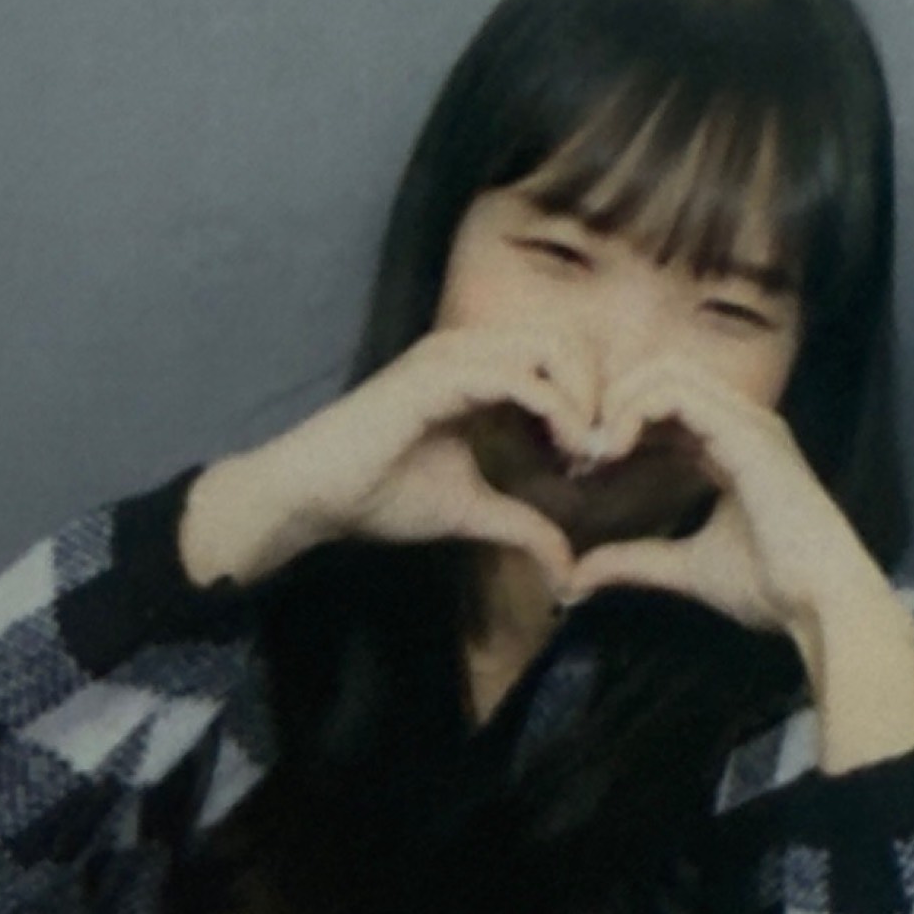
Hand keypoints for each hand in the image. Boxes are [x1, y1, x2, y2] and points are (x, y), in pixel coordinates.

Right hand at [178, 327, 603, 597]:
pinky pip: (520, 377)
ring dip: (584, 401)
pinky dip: (558, 411)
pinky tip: (565, 452)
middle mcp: (469, 350)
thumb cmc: (379, 496)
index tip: (598, 460)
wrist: (313, 498)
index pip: (563, 357)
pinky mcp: (439, 374)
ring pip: (554, 348)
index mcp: (479, 370)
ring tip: (584, 455)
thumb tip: (568, 572)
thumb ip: (524, 527)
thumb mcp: (472, 511)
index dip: (594, 402)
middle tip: (600, 453)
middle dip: (600, 394)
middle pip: (570, 341)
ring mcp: (454, 355)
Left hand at [556, 357, 913, 770]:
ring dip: (619, 403)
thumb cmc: (771, 586)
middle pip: (662, 374)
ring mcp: (747, 421)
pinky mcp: (745, 430)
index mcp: (733, 447)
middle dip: (614, 404)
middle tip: (582, 455)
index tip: (586, 471)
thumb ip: (635, 561)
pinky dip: (634, 411)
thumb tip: (578, 577)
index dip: (620, 426)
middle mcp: (742, 423)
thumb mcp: (686, 569)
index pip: (666, 405)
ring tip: (595, 451)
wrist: (819, 600)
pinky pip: (676, 393)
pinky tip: (614, 448)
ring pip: (667, 372)